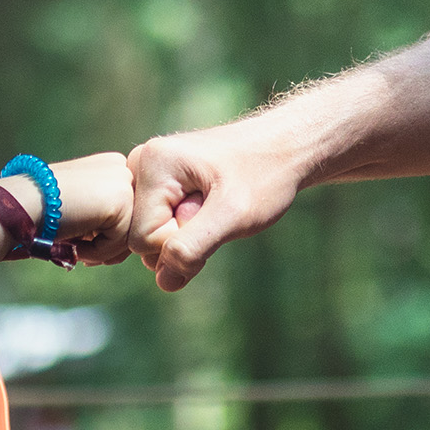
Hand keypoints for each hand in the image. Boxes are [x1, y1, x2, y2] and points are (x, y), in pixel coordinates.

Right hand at [45, 152, 133, 264]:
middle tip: (80, 252)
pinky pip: (120, 242)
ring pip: (128, 235)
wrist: (20, 204)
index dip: (105, 235)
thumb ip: (104, 216)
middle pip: (132, 222)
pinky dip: (97, 252)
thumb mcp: (79, 205)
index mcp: (111, 166)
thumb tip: (128, 245)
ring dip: (101, 251)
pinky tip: (75, 243)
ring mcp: (123, 182)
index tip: (82, 245)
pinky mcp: (122, 201)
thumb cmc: (41, 210)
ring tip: (75, 248)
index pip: (127, 211)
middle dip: (108, 245)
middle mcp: (122, 168)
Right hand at [129, 125, 302, 289]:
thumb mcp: (233, 215)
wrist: (287, 148)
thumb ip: (192, 248)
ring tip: (216, 205)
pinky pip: (161, 224)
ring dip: (187, 234)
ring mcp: (149, 172)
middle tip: (219, 209)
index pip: (142, 239)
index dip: (181, 243)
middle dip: (182, 238)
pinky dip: (188, 227)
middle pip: (141, 238)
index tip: (216, 216)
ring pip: (151, 234)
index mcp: (151, 162)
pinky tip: (210, 207)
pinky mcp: (161, 182)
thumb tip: (163, 281)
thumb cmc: (265, 175)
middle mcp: (141, 162)